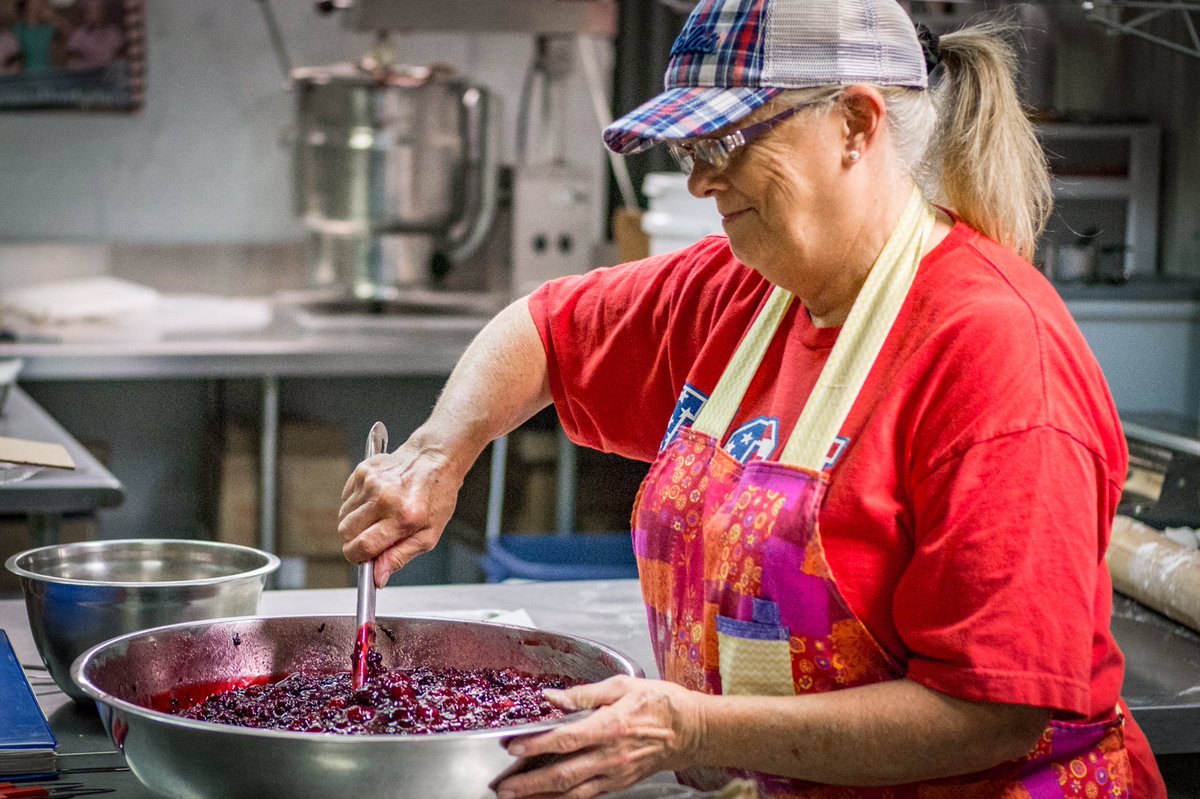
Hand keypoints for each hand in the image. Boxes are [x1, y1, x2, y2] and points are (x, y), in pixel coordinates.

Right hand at [338, 441, 460, 586]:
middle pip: (346, 533)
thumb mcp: (429, 534)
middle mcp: (384, 497)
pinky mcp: (363, 471)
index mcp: (403, 516)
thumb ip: (400, 557)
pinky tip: (375, 503)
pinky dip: (355, 507)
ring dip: (354, 524)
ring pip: (343, 517)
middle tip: (372, 539)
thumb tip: (377, 577)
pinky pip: (346, 499)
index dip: (358, 559)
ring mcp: (371, 482)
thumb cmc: (436, 497)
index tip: (363, 560)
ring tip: (377, 518)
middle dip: (354, 542)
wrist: (435, 459)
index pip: (363, 546)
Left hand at [493, 676, 705, 798]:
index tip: (513, 746)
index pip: (566, 738)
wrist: (691, 731)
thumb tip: (552, 697)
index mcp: (611, 726)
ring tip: (515, 797)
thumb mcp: (623, 686)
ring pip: (572, 791)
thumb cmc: (660, 703)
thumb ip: (584, 694)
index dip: (537, 744)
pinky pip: (586, 795)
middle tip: (503, 787)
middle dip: (529, 782)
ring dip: (541, 796)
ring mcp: (615, 773)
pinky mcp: (619, 783)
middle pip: (564, 774)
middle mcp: (611, 755)